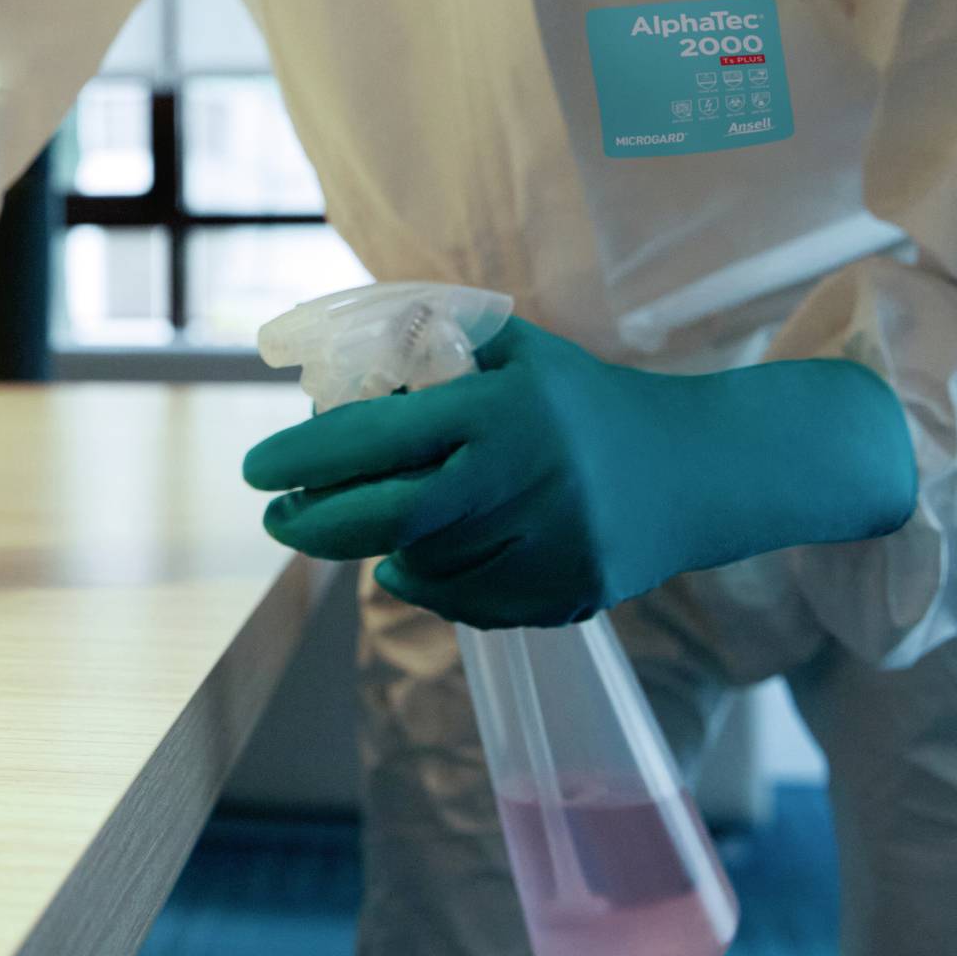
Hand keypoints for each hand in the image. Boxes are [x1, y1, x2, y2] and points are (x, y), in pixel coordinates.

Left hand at [244, 317, 914, 628]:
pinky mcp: (571, 591)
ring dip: (377, 552)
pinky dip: (428, 588)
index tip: (255, 467)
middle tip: (276, 517)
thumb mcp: (513, 351)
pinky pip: (470, 605)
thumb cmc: (580, 399)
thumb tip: (327, 375)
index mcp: (503, 405)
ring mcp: (553, 541)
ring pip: (427, 568)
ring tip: (356, 529)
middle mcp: (528, 474)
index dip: (304, 457)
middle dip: (315, 523)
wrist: (701, 465)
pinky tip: (409, 564)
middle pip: (392, 518)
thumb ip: (428, 351)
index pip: (378, 436)